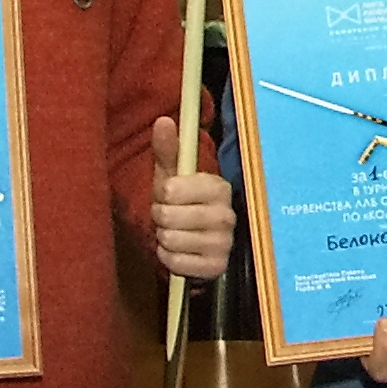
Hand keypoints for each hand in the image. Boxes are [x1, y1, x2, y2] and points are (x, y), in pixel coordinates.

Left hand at [151, 116, 236, 280]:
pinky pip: (175, 263)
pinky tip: (178, 251)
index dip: (161, 194)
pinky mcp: (216, 267)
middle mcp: (227, 215)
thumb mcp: (173, 175)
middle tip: (168, 216)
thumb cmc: (183, 203)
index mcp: (218, 187)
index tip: (168, 195)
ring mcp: (224, 243)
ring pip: (170, 240)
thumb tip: (163, 120)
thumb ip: (168, 149)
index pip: (171, 189)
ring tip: (174, 232)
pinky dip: (168, 258)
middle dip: (159, 217)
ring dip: (163, 238)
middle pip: (168, 216)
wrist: (197, 241)